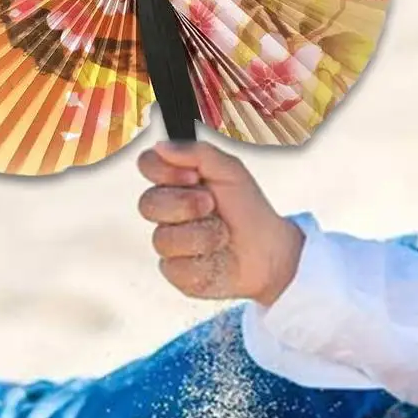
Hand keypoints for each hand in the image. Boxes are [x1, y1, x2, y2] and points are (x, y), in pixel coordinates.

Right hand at [136, 140, 303, 306]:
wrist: (269, 252)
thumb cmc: (249, 211)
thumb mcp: (232, 172)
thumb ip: (199, 154)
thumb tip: (162, 146)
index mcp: (178, 182)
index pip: (148, 165)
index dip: (162, 170)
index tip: (192, 176)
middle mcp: (168, 211)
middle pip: (148, 203)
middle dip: (185, 204)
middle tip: (211, 205)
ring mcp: (169, 242)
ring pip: (163, 238)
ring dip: (202, 235)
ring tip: (222, 235)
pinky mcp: (176, 271)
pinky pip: (176, 266)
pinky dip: (204, 260)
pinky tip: (218, 257)